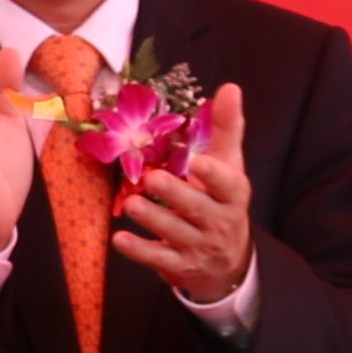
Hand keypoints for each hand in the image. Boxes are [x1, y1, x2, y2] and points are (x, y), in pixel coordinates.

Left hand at [110, 85, 259, 308]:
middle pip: (197, 209)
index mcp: (233, 195)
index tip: (198, 161)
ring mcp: (198, 246)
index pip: (228, 185)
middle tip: (153, 178)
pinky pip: (157, 258)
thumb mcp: (229, 165)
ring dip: (152, 219)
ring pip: (174, 233)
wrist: (225, 260)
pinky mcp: (178, 265)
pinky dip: (138, 250)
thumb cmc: (221, 199)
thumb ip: (226, 127)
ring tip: (131, 203)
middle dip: (176, 195)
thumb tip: (230, 87)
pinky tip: (118, 238)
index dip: (213, 174)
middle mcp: (218, 222)